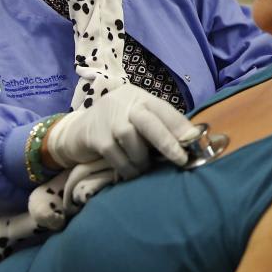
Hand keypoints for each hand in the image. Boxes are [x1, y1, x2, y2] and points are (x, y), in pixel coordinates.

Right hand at [45, 83, 192, 179]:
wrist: (75, 131)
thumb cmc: (115, 128)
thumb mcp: (136, 121)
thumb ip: (158, 128)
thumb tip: (189, 143)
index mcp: (139, 98)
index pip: (164, 109)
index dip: (180, 126)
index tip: (195, 142)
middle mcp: (124, 103)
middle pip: (149, 120)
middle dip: (167, 141)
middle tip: (181, 159)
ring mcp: (108, 118)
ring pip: (131, 139)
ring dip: (142, 159)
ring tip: (144, 168)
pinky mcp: (94, 136)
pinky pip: (116, 154)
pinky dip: (127, 167)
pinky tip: (130, 173)